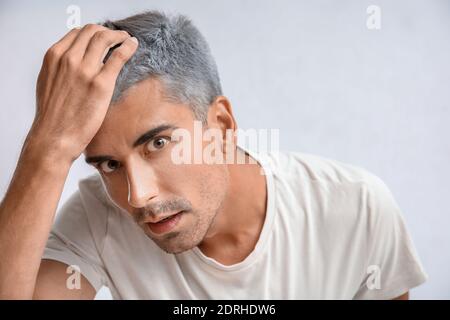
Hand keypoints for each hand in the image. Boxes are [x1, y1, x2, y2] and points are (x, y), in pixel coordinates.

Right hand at [28, 24, 137, 163]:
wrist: (54, 137)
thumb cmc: (53, 116)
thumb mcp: (49, 83)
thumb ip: (61, 68)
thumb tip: (75, 62)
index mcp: (54, 57)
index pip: (77, 32)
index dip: (93, 32)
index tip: (103, 36)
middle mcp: (68, 59)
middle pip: (92, 31)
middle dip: (108, 31)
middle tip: (118, 37)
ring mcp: (85, 70)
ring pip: (105, 38)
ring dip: (120, 35)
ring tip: (127, 40)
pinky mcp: (101, 83)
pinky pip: (118, 56)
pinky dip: (128, 46)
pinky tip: (133, 45)